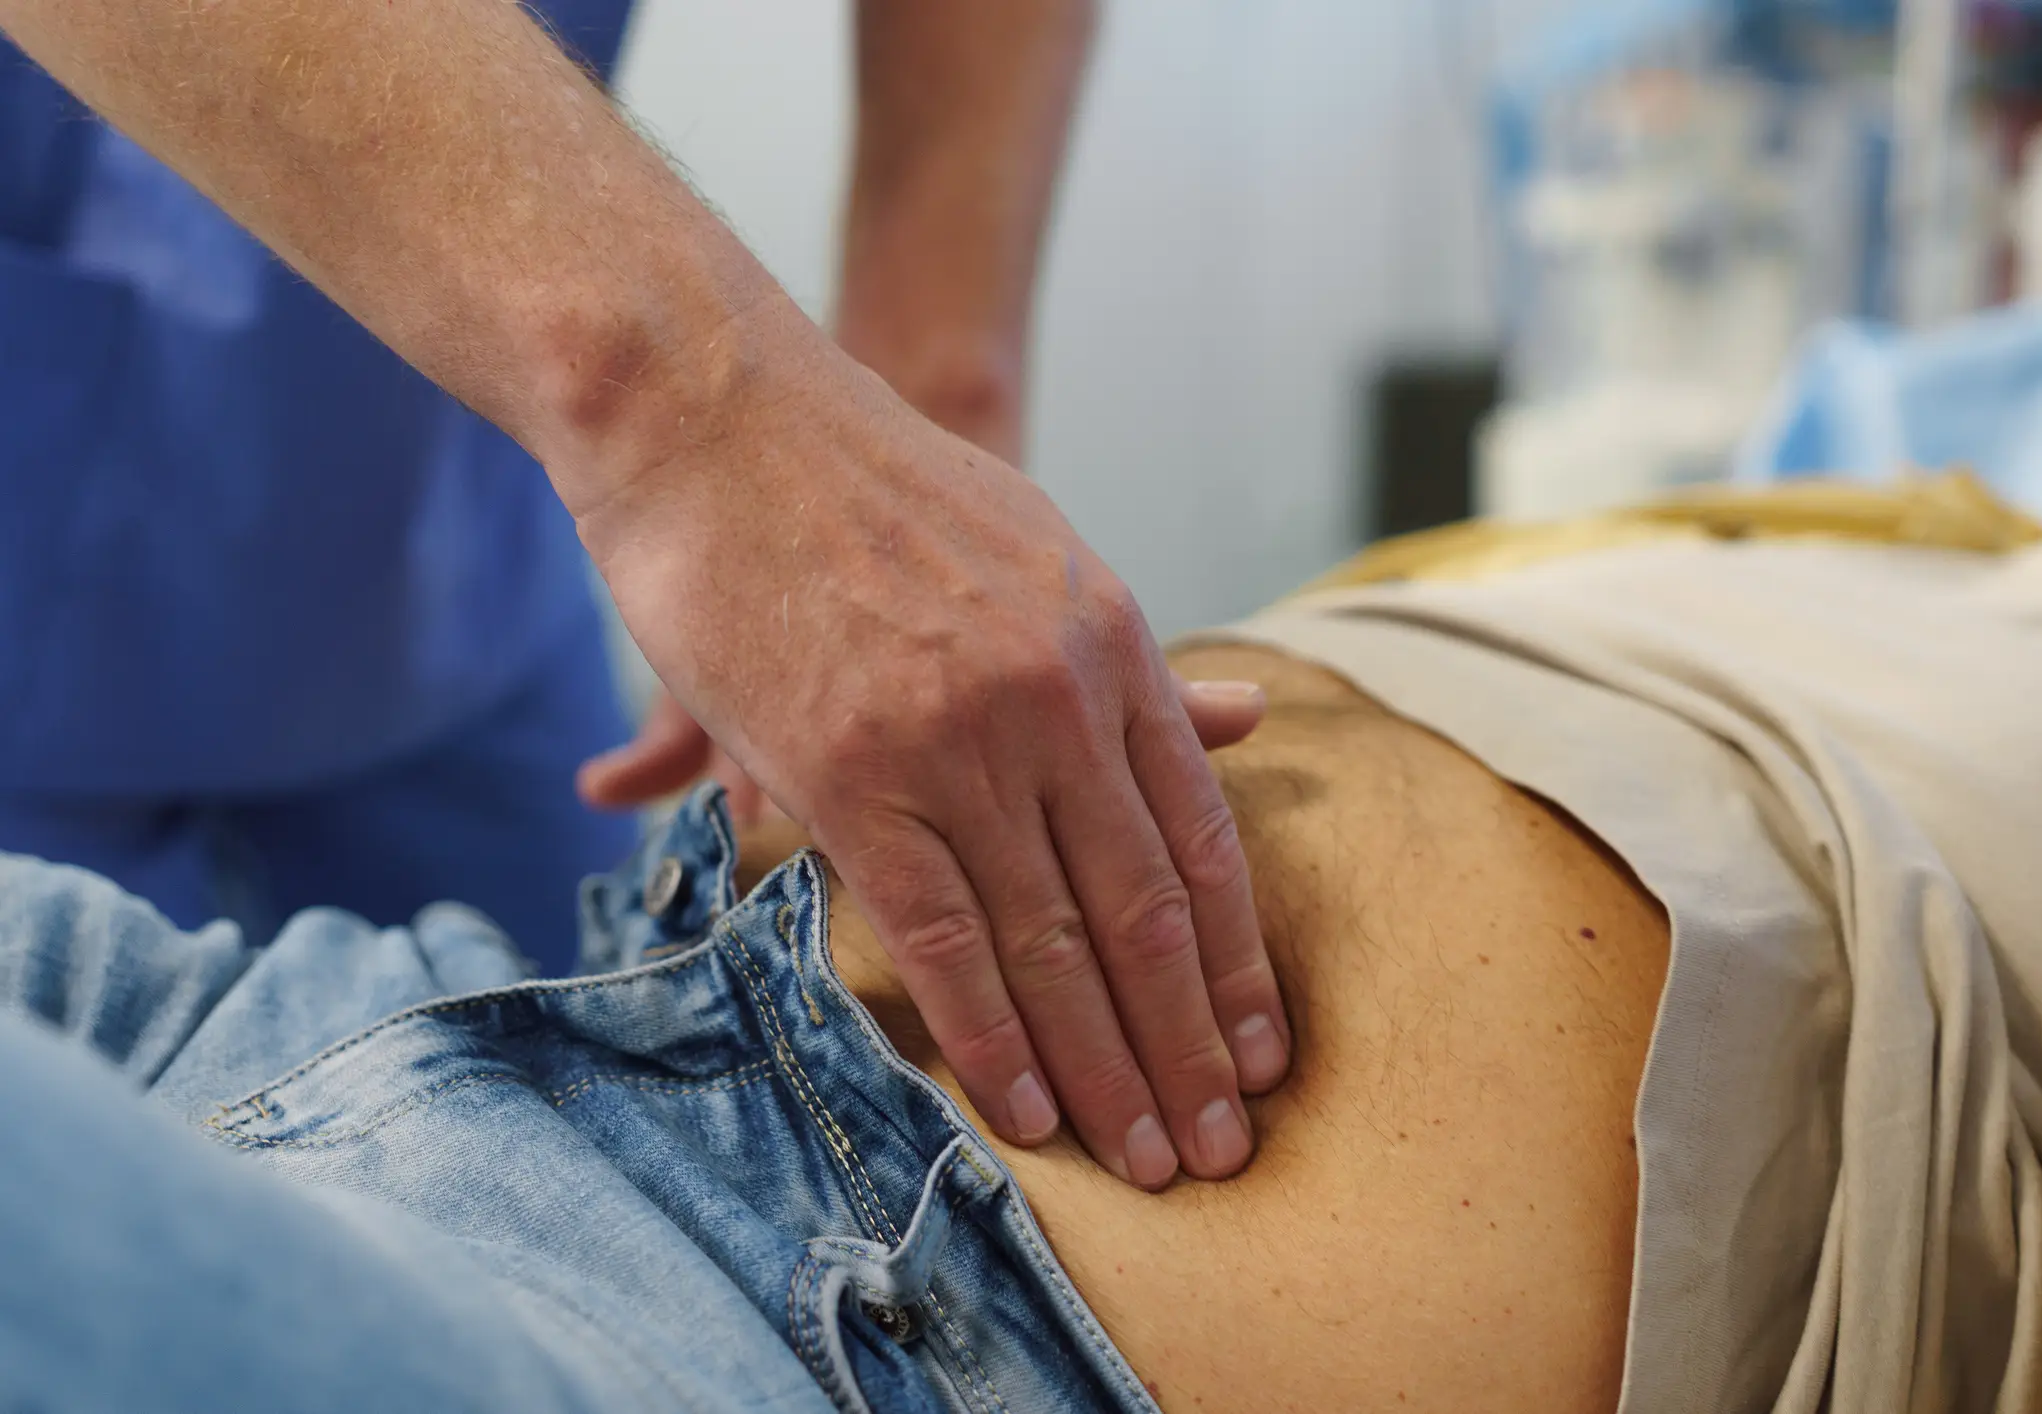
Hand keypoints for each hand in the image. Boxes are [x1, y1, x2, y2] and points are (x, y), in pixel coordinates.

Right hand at [571, 297, 1292, 1188]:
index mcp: (1112, 641)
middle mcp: (1058, 695)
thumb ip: (1135, 663)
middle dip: (1189, 1044)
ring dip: (1107, 1067)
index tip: (1259, 1055)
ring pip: (1057, 940)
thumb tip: (1246, 715)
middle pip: (1147, 908)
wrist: (717, 416)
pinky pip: (943, 935)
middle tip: (1221, 1149)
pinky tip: (1027, 1110)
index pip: (1202, 838)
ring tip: (1148, 1158)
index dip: (1236, 962)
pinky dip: (990, 1038)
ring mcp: (959, 738)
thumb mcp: (1036, 553)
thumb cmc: (870, 489)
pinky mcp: (851, 775)